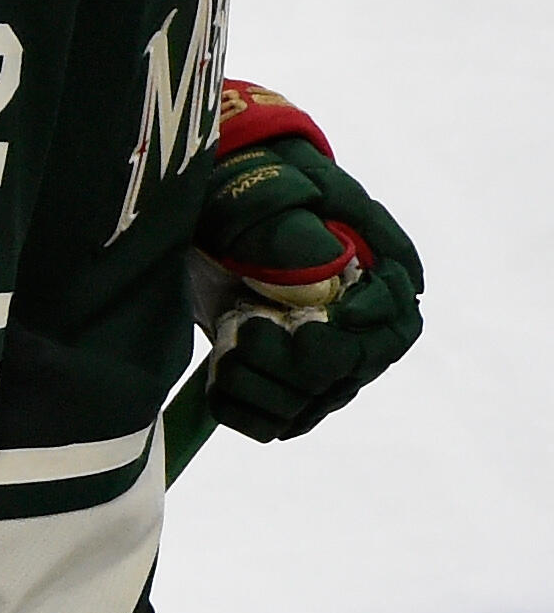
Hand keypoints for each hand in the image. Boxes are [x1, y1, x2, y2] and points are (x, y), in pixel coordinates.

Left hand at [194, 88, 423, 441]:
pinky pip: (277, 423)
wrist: (216, 205)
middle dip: (289, 360)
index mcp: (379, 269)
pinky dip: (243, 409)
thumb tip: (325, 264)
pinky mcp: (288, 382)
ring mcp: (327, 358)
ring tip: (227, 345)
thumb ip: (290, 226)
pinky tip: (218, 378)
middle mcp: (363, 322)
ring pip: (308, 403)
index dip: (353, 332)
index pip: (395, 321)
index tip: (308, 322)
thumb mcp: (263, 193)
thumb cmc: (250, 190)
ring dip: (258, 385)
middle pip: (345, 371)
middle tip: (247, 328)